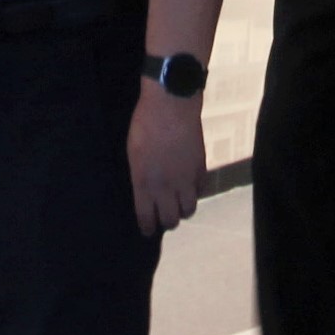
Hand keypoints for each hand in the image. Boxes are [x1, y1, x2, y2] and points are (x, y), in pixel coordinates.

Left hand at [127, 83, 205, 235]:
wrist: (171, 105)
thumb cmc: (144, 125)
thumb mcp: (133, 154)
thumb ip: (139, 177)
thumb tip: (144, 192)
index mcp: (144, 183)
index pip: (147, 218)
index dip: (148, 227)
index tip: (147, 230)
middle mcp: (166, 187)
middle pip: (171, 220)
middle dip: (167, 221)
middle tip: (164, 215)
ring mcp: (186, 179)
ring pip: (189, 210)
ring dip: (182, 209)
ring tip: (178, 202)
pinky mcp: (201, 169)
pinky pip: (200, 191)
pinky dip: (194, 192)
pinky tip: (189, 185)